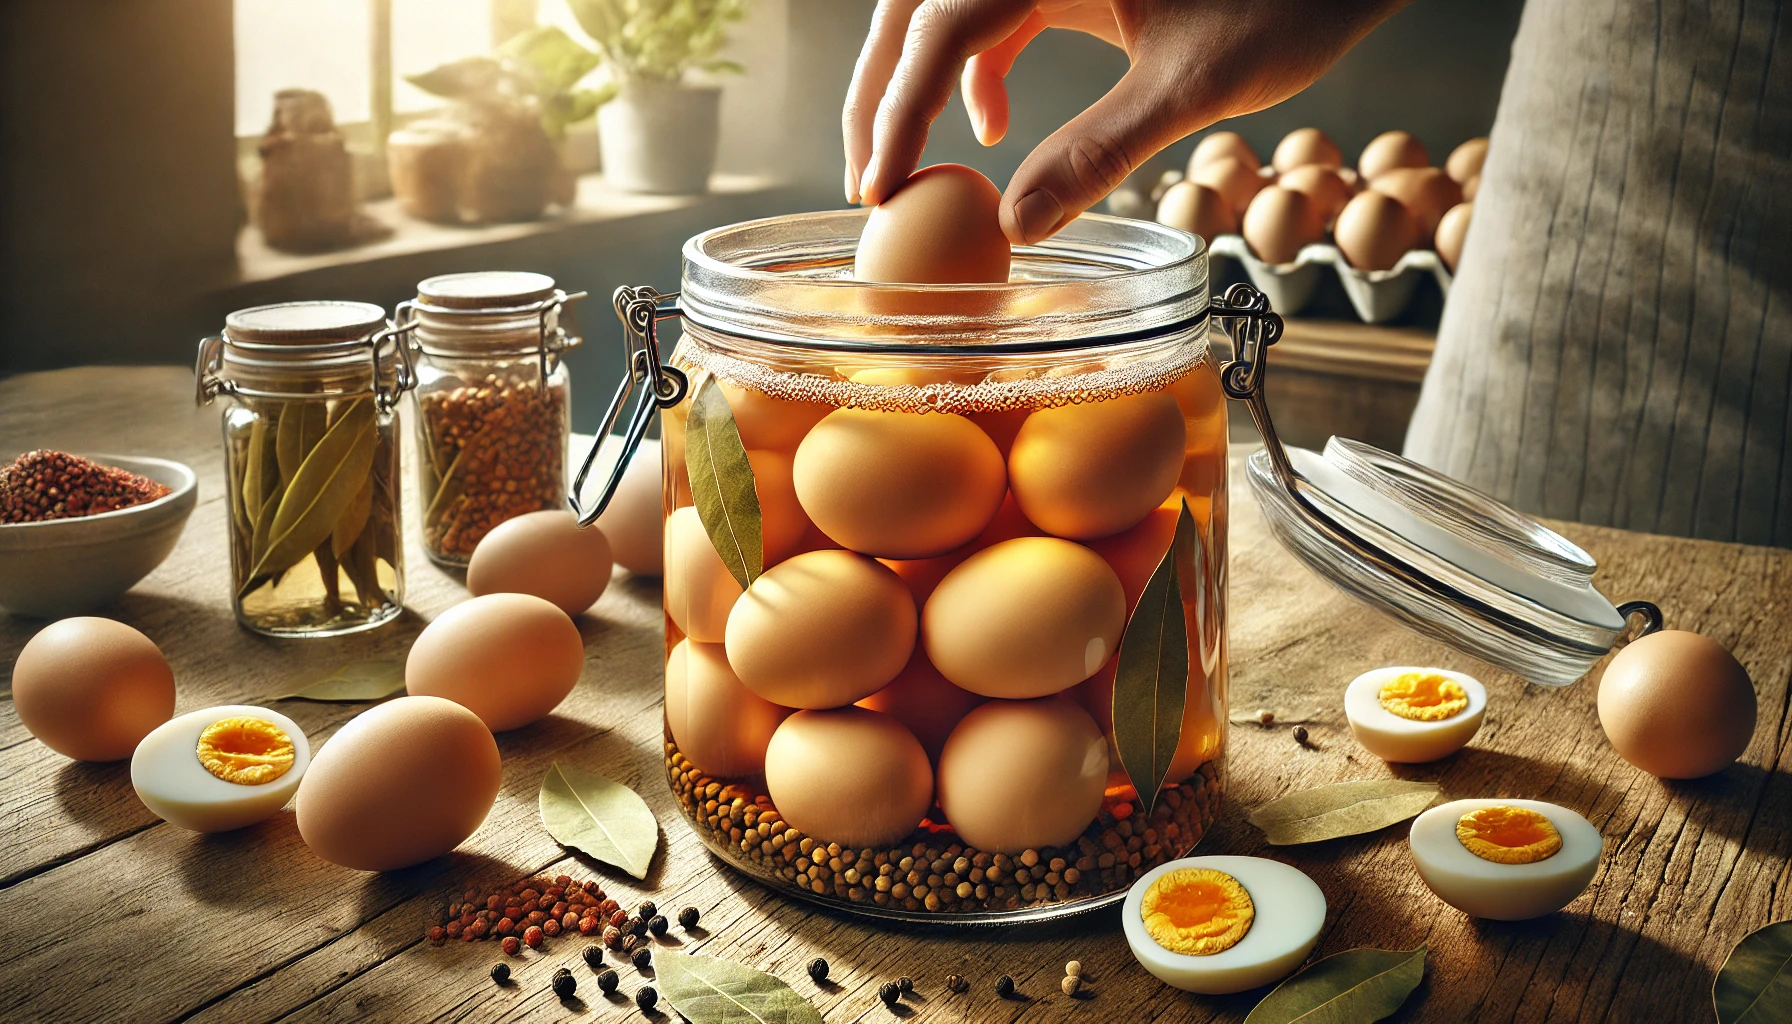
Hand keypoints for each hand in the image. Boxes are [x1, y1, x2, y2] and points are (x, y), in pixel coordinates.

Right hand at [843, 0, 1409, 242]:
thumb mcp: (1193, 82)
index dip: (896, 110)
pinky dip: (973, 68)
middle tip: (870, 181)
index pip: (938, 28)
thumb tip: (1015, 225)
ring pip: (943, 11)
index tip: (877, 186)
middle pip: (917, 11)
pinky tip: (992, 126)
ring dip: (918, 84)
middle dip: (883, 96)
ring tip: (910, 165)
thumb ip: (1100, 150)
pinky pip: (987, 10)